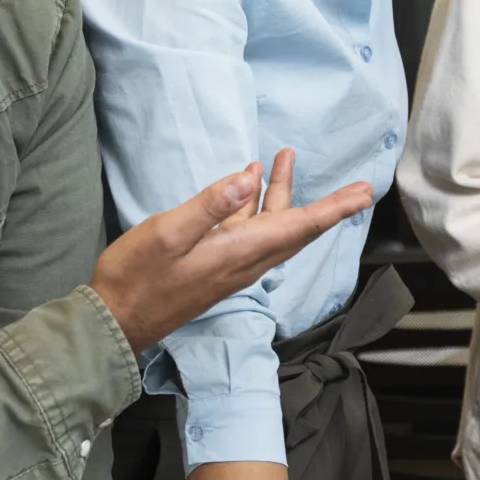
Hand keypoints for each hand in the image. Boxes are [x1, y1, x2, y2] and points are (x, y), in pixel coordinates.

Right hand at [92, 150, 373, 352]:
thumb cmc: (136, 279)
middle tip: (358, 186)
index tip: (364, 195)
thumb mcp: (166, 234)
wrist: (115, 322)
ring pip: (272, 227)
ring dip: (282, 193)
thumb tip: (246, 179)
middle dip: (328, 205)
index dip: (334, 208)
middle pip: (297, 228)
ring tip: (284, 157)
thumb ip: (208, 206)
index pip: (300, 226)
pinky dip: (256, 205)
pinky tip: (247, 184)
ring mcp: (231, 265)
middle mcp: (245, 261)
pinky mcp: (216, 266)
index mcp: (240, 252)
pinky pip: (250, 232)